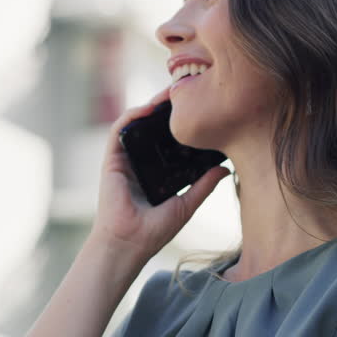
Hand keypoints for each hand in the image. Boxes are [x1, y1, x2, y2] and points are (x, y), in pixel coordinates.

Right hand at [91, 85, 231, 261]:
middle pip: (152, 128)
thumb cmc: (153, 232)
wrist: (128, 244)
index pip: (167, 142)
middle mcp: (138, 163)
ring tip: (170, 94)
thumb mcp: (186, 204)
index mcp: (154, 173)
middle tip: (186, 92)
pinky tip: (148, 108)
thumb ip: (203, 186)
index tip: (197, 110)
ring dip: (150, 106)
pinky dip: (132, 116)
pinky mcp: (111, 160)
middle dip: (167, 109)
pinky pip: (119, 131)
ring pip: (136, 124)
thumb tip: (225, 169)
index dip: (179, 124)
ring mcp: (124, 160)